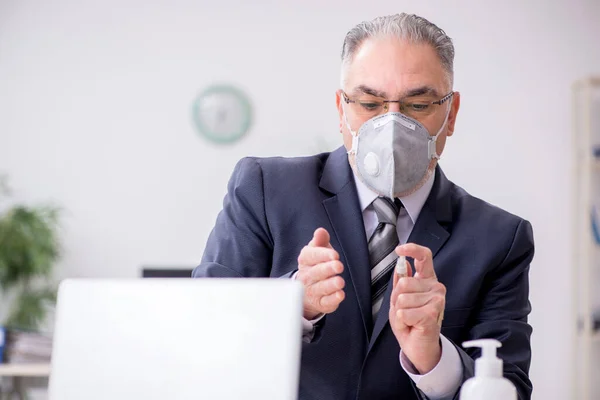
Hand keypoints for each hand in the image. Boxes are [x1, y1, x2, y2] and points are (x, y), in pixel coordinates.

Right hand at [296, 228, 344, 319]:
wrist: (306, 290)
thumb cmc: (315, 265)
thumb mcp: (317, 250)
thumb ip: (320, 240)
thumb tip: (321, 231)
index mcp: (305, 260)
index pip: (311, 256)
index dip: (323, 255)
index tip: (334, 254)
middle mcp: (307, 276)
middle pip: (316, 272)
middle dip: (328, 269)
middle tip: (338, 266)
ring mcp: (313, 290)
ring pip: (321, 288)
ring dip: (331, 285)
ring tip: (340, 281)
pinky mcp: (320, 303)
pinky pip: (326, 302)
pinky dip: (333, 299)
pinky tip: (340, 295)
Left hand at [389, 243, 445, 373]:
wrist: (418, 347)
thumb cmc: (410, 323)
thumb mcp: (400, 299)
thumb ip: (401, 281)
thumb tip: (401, 263)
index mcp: (427, 280)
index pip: (424, 257)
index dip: (412, 249)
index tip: (400, 250)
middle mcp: (435, 287)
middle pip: (404, 282)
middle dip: (397, 299)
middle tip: (405, 310)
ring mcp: (437, 299)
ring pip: (402, 298)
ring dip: (400, 312)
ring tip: (410, 319)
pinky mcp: (432, 312)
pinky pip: (404, 312)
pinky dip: (403, 321)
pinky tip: (412, 324)